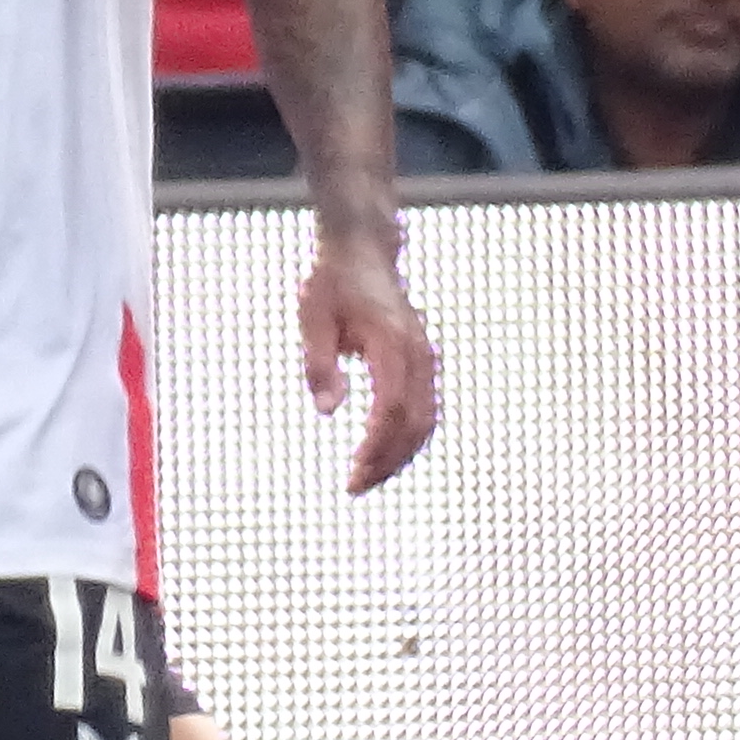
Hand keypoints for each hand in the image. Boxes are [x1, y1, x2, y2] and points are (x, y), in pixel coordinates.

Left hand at [300, 235, 436, 493]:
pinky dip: (409, 439)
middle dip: (388, 462)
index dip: (375, 446)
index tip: (352, 473)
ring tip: (366, 479)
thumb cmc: (332, 283)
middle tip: (355, 487)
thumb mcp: (312, 317)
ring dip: (400, 456)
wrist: (362, 251)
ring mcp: (427, 358)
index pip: (392, 408)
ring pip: (426, 421)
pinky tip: (383, 456)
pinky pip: (426, 410)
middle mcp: (418, 352)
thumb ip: (319, 363)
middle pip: (415, 423)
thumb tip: (327, 412)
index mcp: (391, 341)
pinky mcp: (425, 363)